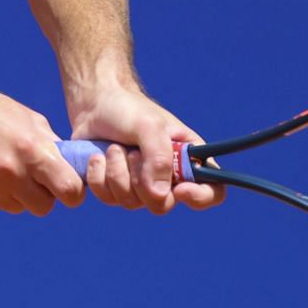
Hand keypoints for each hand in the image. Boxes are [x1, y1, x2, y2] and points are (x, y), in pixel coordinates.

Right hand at [0, 77, 86, 214]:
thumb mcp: (24, 117)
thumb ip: (50, 145)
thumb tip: (72, 167)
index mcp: (30, 149)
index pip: (70, 190)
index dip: (72, 191)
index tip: (65, 184)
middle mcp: (11, 172)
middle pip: (44, 207)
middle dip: (43, 195)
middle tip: (31, 176)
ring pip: (17, 207)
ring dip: (15, 193)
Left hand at [67, 82, 224, 214]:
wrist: (94, 103)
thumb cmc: (129, 109)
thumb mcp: (149, 125)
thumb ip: (158, 158)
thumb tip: (159, 195)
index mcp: (189, 159)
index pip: (212, 191)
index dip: (200, 197)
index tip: (180, 189)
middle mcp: (168, 177)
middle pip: (163, 205)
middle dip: (141, 180)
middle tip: (131, 152)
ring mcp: (141, 186)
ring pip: (132, 203)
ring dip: (117, 173)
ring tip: (113, 147)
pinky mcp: (116, 188)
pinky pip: (109, 199)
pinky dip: (100, 177)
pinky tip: (98, 157)